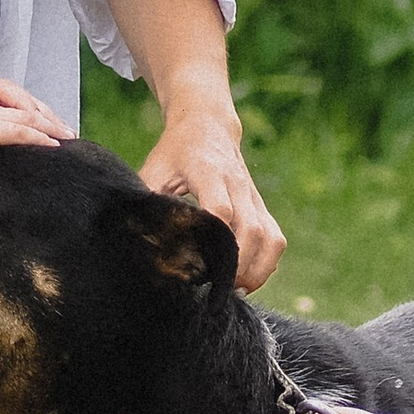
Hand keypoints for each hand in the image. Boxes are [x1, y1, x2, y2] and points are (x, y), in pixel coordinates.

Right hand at [0, 70, 65, 168]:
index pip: (7, 94)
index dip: (28, 106)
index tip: (42, 117)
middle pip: (24, 102)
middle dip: (47, 115)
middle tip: (66, 129)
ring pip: (27, 115)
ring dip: (50, 126)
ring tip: (67, 138)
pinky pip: (18, 131)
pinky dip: (38, 137)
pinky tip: (52, 144)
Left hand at [142, 111, 284, 293]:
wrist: (207, 125)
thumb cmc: (175, 151)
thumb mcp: (154, 170)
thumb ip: (149, 202)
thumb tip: (137, 241)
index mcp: (208, 172)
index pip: (221, 208)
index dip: (215, 238)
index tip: (200, 265)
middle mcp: (237, 184)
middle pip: (251, 229)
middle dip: (239, 264)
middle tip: (220, 287)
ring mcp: (253, 196)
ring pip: (271, 237)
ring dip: (259, 269)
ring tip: (237, 289)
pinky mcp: (261, 206)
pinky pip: (275, 239)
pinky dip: (267, 263)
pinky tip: (248, 277)